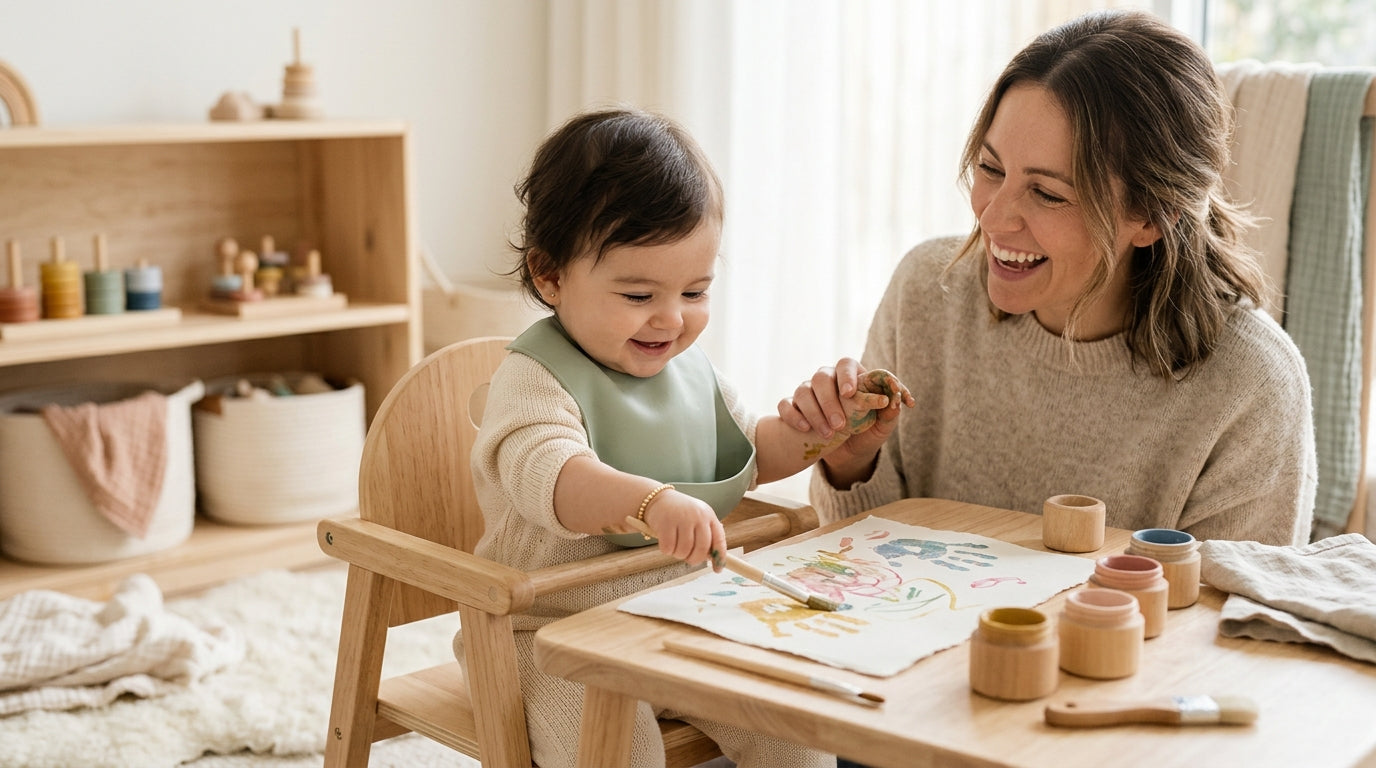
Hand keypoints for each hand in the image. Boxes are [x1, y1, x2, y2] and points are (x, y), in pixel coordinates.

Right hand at [641, 491, 726, 570]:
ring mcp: (681, 518)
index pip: (719, 540)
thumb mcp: (698, 518)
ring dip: (679, 555)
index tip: (717, 570)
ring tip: (676, 549)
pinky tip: (666, 544)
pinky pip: (668, 548)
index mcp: (709, 515)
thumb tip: (712, 558)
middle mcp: (697, 515)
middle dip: (695, 559)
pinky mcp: (666, 522)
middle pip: (702, 548)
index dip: (719, 558)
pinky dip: (667, 551)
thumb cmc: (681, 513)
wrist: (658, 499)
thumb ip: (706, 534)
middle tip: (689, 560)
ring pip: (684, 550)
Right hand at [779, 359, 913, 467]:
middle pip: (822, 377)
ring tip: (828, 434)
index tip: (849, 393)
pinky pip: (785, 405)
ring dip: (814, 413)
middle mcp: (828, 380)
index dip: (846, 375)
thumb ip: (890, 413)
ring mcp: (809, 393)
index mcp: (852, 377)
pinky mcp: (794, 408)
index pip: (846, 364)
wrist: (848, 455)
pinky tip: (804, 429)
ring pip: (803, 391)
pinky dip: (793, 416)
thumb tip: (893, 401)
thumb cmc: (867, 434)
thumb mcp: (883, 427)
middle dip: (829, 401)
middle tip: (840, 425)